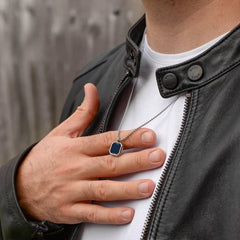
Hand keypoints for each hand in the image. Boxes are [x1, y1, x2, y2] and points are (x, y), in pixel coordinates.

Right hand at [16, 83, 165, 224]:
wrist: (21, 185)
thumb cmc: (46, 157)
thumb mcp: (62, 131)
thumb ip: (82, 112)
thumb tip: (92, 89)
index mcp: (75, 148)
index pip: (106, 141)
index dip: (128, 138)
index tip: (148, 136)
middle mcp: (75, 168)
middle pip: (109, 164)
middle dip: (136, 161)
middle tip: (157, 157)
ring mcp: (72, 191)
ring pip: (103, 190)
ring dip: (127, 189)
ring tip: (148, 186)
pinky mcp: (69, 210)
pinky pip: (91, 213)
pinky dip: (110, 215)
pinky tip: (127, 214)